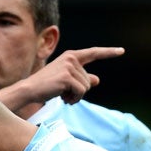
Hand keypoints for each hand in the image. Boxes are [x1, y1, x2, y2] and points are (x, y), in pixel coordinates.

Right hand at [1, 47, 124, 110]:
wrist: (29, 90)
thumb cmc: (46, 87)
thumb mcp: (66, 82)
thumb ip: (82, 79)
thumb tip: (97, 79)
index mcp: (71, 56)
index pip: (93, 53)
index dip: (108, 53)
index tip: (121, 51)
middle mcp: (71, 58)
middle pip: (89, 79)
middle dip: (79, 91)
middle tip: (64, 94)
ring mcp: (69, 67)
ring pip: (86, 87)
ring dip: (76, 97)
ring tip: (62, 96)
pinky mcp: (67, 77)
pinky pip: (81, 92)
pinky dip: (74, 99)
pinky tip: (63, 99)